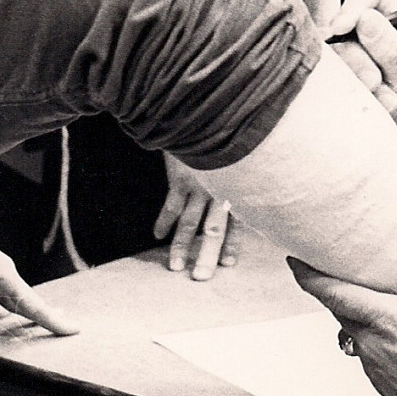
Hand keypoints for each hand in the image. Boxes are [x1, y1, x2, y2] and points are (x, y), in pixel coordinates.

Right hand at [154, 151, 240, 278]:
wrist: (204, 117)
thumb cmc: (222, 142)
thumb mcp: (237, 163)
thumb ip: (237, 186)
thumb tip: (240, 208)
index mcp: (236, 190)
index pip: (238, 223)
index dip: (233, 244)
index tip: (229, 264)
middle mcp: (221, 190)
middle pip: (215, 229)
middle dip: (207, 255)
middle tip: (200, 278)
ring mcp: (201, 184)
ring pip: (190, 221)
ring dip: (181, 245)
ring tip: (174, 266)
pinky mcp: (181, 176)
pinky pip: (172, 204)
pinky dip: (164, 221)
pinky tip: (157, 235)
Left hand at [292, 221, 396, 395]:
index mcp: (386, 319)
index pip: (332, 293)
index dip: (308, 275)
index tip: (295, 261)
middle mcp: (372, 343)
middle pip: (340, 310)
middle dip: (336, 290)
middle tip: (339, 270)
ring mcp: (374, 366)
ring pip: (354, 333)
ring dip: (359, 316)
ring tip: (376, 300)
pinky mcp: (381, 384)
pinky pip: (368, 354)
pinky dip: (373, 339)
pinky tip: (396, 336)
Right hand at [330, 0, 396, 168]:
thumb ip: (391, 47)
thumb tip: (366, 19)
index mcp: (395, 18)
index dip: (354, 3)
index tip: (345, 26)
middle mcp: (369, 33)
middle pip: (344, 26)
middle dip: (359, 58)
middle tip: (377, 81)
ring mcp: (353, 56)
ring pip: (336, 55)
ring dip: (359, 80)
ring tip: (387, 100)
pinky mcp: (342, 79)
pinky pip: (330, 79)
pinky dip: (351, 94)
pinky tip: (374, 105)